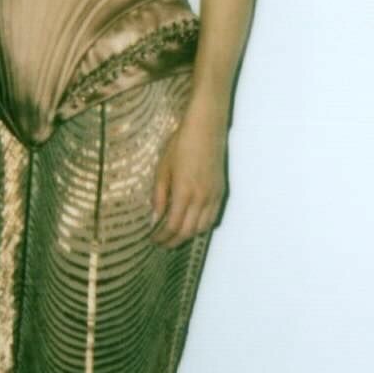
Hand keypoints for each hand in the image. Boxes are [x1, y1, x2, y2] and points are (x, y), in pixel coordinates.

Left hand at [150, 107, 226, 246]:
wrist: (206, 129)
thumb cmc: (180, 145)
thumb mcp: (162, 169)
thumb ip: (158, 196)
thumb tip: (154, 219)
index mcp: (184, 193)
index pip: (173, 226)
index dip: (162, 237)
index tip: (153, 239)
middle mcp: (202, 198)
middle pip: (188, 231)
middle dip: (173, 241)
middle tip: (162, 243)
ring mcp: (214, 196)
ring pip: (202, 228)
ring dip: (188, 236)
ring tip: (175, 236)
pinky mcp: (221, 192)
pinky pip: (213, 218)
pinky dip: (202, 227)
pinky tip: (192, 225)